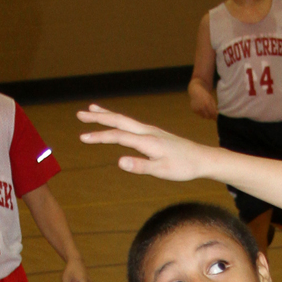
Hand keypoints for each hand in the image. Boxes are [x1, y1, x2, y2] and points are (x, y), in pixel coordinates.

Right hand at [78, 105, 210, 180]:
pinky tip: (115, 121)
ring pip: (125, 119)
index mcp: (147, 141)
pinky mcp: (154, 133)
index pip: (118, 136)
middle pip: (119, 120)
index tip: (82, 138)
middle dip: (98, 117)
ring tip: (92, 110)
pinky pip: (131, 123)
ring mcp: (151, 131)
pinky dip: (119, 120)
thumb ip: (140, 166)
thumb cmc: (183, 167)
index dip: (99, 137)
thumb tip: (119, 161)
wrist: (201, 158)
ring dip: (107, 115)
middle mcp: (147, 132)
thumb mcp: (162, 171)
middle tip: (79, 115)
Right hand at [189, 86, 217, 120]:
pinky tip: (201, 108)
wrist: (196, 91)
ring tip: (206, 110)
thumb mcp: (211, 99)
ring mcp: (197, 109)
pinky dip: (202, 113)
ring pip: (204, 117)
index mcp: (207, 104)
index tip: (216, 118)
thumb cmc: (205, 95)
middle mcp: (201, 107)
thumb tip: (217, 114)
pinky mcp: (194, 110)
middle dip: (211, 116)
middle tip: (212, 114)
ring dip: (206, 115)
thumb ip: (214, 107)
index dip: (215, 117)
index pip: (212, 114)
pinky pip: (200, 115)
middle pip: (208, 117)